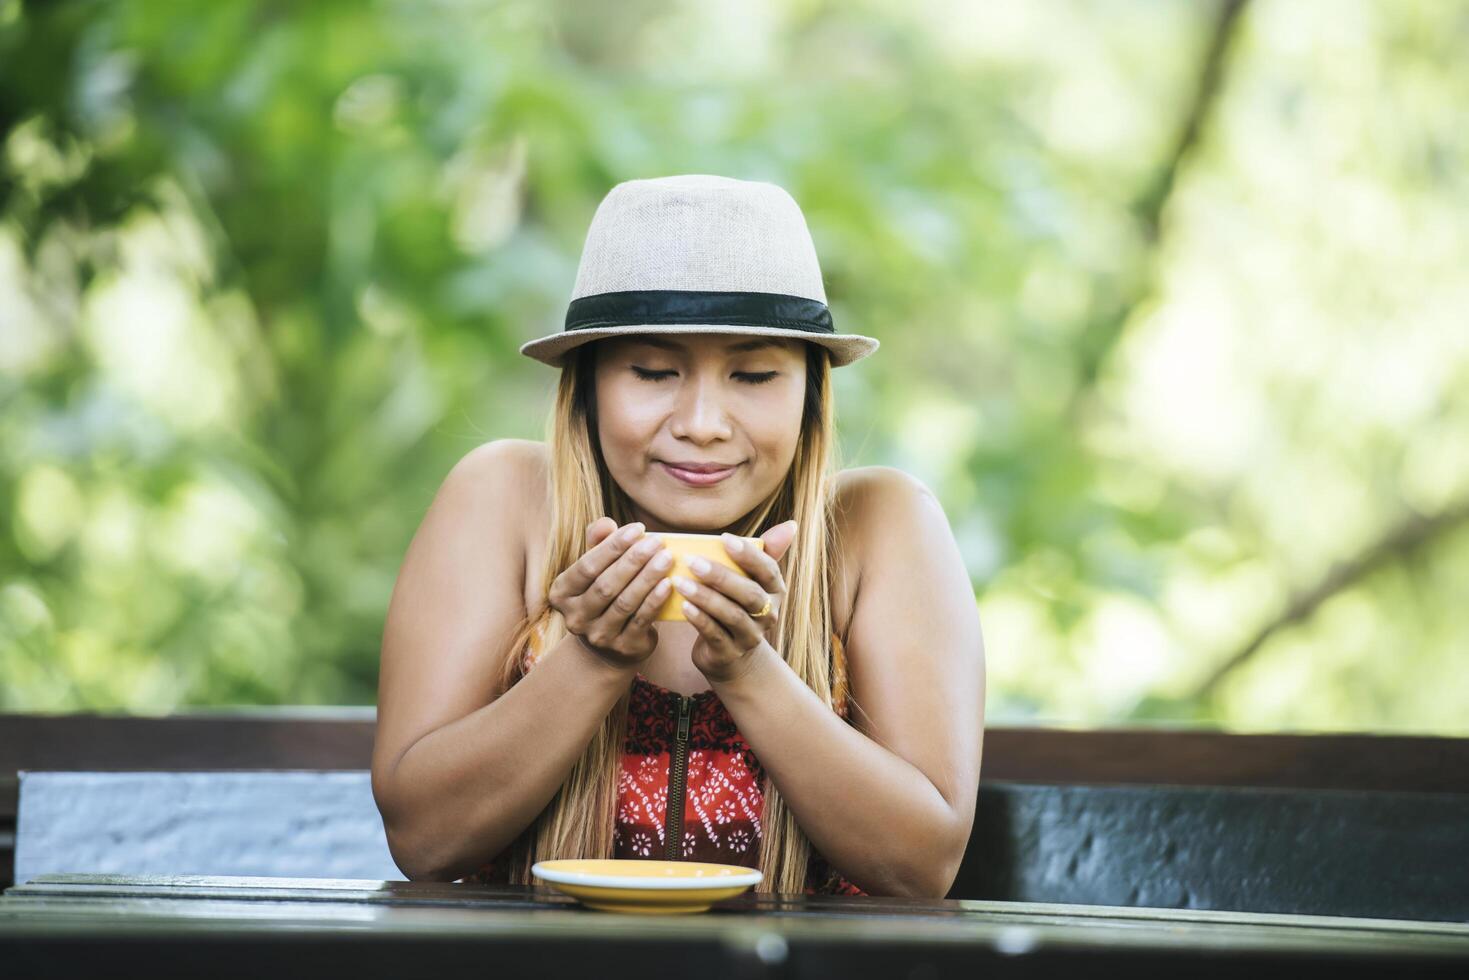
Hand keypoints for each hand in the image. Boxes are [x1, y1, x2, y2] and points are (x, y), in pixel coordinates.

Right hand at [548, 517, 673, 668]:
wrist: (607, 646)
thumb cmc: (601, 594)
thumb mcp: (595, 569)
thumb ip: (598, 543)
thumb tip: (606, 523)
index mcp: (562, 593)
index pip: (587, 566)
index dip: (613, 546)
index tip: (638, 528)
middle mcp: (575, 617)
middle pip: (606, 585)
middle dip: (633, 561)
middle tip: (657, 541)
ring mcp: (598, 636)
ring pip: (625, 603)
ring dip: (647, 578)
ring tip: (666, 558)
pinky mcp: (623, 648)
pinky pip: (641, 620)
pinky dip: (654, 601)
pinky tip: (668, 583)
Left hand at [674, 520, 797, 683]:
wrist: (731, 655)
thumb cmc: (738, 606)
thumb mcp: (753, 580)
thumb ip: (765, 552)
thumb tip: (790, 525)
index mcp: (774, 591)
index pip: (768, 571)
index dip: (749, 555)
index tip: (724, 539)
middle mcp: (767, 614)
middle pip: (749, 594)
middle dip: (721, 576)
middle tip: (691, 561)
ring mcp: (750, 636)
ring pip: (731, 615)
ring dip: (705, 597)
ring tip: (680, 582)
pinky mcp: (729, 653)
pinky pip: (715, 634)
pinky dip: (699, 620)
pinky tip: (684, 606)